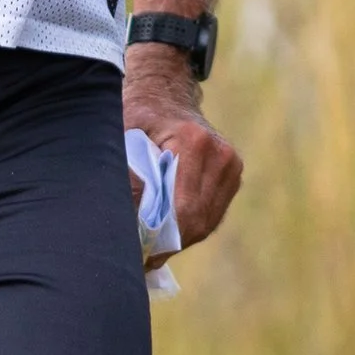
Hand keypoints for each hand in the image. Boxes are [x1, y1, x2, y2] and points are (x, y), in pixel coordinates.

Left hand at [123, 44, 243, 246]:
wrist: (164, 94)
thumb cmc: (135, 117)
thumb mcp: (120, 140)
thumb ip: (126, 179)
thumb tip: (130, 226)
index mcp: (192, 141)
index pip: (182, 208)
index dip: (160, 237)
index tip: (139, 254)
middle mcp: (220, 153)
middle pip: (196, 220)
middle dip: (168, 243)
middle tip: (141, 260)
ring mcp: (231, 164)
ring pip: (205, 222)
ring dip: (179, 239)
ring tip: (151, 250)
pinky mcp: (234, 174)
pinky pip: (212, 215)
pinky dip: (190, 228)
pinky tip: (168, 233)